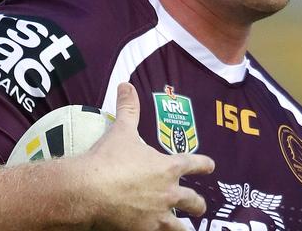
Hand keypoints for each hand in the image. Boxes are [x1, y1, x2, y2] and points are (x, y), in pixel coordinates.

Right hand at [75, 82, 214, 229]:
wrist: (90, 190)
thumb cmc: (109, 159)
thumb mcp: (121, 130)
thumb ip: (128, 108)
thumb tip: (126, 85)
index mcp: (169, 167)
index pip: (195, 164)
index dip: (205, 165)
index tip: (211, 166)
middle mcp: (169, 193)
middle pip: (193, 202)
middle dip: (198, 204)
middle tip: (200, 206)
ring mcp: (158, 216)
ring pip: (181, 228)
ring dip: (184, 228)